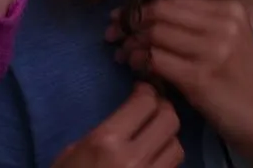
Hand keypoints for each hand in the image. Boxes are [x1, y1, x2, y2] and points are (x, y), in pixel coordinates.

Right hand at [51, 82, 182, 167]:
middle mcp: (133, 159)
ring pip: (177, 147)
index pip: (145, 103)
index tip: (143, 92)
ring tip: (154, 138)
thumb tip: (131, 116)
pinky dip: (166, 162)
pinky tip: (152, 161)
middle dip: (163, 110)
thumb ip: (106, 133)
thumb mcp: (74, 151)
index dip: (147, 93)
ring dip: (168, 139)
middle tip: (153, 110)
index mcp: (107, 141)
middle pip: (169, 121)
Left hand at [108, 0, 252, 166]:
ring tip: (124, 56)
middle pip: (159, 14)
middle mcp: (223, 25)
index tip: (121, 18)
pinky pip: (156, 61)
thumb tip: (148, 18)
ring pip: (154, 35)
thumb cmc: (244, 84)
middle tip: (114, 36)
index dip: (140, 8)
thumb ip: (196, 27)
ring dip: (132, 46)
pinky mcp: (200, 78)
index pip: (171, 1)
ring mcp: (212, 50)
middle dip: (129, 23)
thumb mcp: (229, 43)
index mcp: (230, 10)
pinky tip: (137, 70)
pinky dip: (141, 63)